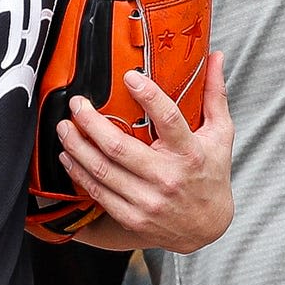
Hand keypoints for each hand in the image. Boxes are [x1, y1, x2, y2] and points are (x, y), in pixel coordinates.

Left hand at [63, 50, 233, 253]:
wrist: (208, 227)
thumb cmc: (210, 175)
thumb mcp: (220, 135)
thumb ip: (214, 96)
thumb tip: (214, 56)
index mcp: (189, 153)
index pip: (168, 120)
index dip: (147, 96)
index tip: (129, 77)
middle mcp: (167, 178)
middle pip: (119, 147)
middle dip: (90, 122)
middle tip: (77, 104)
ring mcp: (148, 200)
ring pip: (102, 170)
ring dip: (76, 146)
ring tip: (64, 127)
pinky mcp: (132, 217)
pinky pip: (98, 192)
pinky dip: (78, 172)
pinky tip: (68, 156)